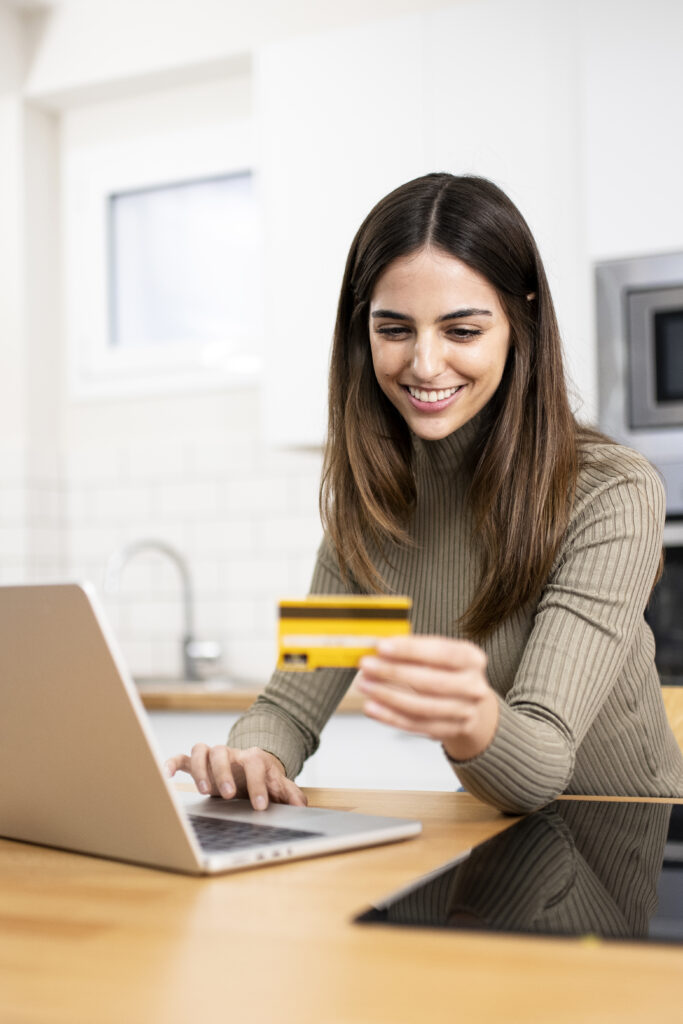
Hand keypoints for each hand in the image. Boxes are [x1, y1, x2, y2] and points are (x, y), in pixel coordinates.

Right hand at [164, 745, 306, 810]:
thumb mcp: (278, 785)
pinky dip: (172, 763)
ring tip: (205, 791)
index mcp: (252, 758)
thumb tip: (301, 805)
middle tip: (229, 796)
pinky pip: (181, 758)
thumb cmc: (262, 778)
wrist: (249, 768)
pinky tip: (167, 776)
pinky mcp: (196, 764)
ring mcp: (212, 758)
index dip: (257, 784)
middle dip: (224, 773)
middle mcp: (230, 754)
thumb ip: (289, 793)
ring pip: (201, 750)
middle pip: (222, 752)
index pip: (254, 763)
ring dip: (201, 769)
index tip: (260, 806)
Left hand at [356, 635, 498, 761]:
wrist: (470, 703)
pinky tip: (372, 706)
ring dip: (388, 696)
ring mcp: (465, 712)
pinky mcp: (451, 730)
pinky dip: (390, 716)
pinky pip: (416, 725)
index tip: (381, 646)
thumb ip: (412, 650)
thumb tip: (377, 647)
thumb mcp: (438, 654)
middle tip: (367, 665)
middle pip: (430, 682)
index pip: (441, 652)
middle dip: (393, 672)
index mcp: (472, 658)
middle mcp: (473, 686)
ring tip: (365, 684)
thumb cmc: (448, 672)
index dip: (410, 650)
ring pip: (421, 707)